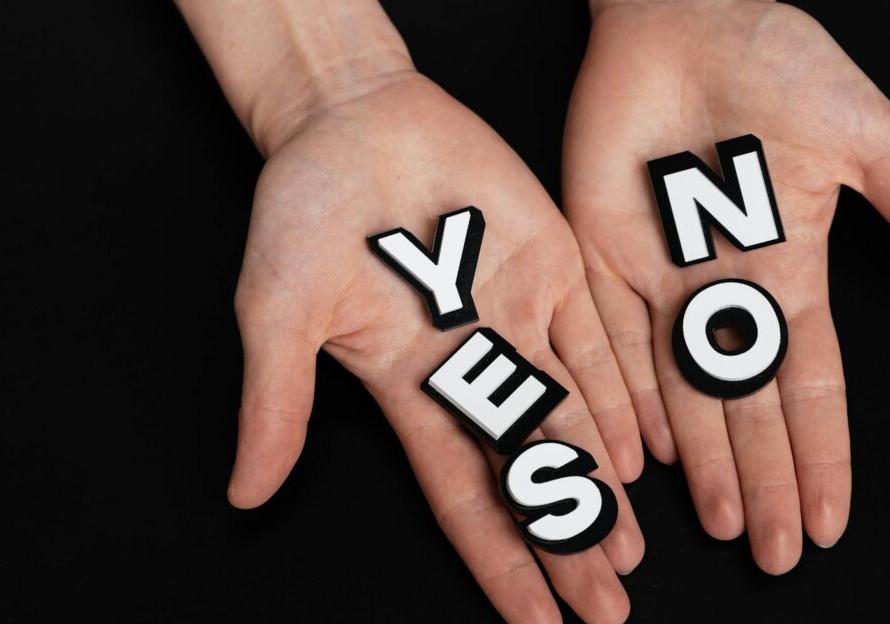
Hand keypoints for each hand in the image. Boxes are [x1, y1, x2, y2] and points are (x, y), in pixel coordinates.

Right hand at [231, 71, 644, 622]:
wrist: (352, 116)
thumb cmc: (304, 211)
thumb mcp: (279, 311)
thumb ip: (275, 400)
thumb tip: (247, 491)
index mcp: (412, 386)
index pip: (466, 495)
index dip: (500, 560)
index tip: (535, 620)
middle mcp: (474, 364)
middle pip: (530, 472)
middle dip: (566, 541)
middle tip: (606, 606)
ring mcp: (519, 317)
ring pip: (574, 419)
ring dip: (602, 486)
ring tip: (629, 552)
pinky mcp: (554, 265)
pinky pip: (596, 341)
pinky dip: (621, 394)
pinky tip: (642, 449)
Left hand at [563, 0, 889, 573]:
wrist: (686, 13)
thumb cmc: (776, 62)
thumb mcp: (859, 136)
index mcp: (788, 266)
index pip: (810, 382)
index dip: (821, 452)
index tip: (831, 517)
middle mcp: (723, 288)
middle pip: (748, 406)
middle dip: (764, 480)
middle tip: (774, 552)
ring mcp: (661, 276)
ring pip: (682, 390)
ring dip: (702, 461)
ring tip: (719, 525)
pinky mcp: (602, 251)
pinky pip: (612, 341)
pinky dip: (626, 397)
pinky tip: (642, 455)